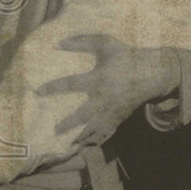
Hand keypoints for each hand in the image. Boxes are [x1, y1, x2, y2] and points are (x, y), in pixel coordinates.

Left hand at [38, 35, 179, 144]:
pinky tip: (80, 147)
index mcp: (99, 79)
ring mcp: (112, 111)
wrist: (153, 73)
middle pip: (82, 115)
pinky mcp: (118, 119)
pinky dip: (93, 141)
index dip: (54, 88)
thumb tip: (59, 43)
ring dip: (79, 137)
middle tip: (52, 130)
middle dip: (67, 124)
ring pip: (93, 129)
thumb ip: (83, 41)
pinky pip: (104, 133)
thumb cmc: (126, 56)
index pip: (72, 84)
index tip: (37, 92)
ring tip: (64, 145)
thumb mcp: (106, 44)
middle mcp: (104, 98)